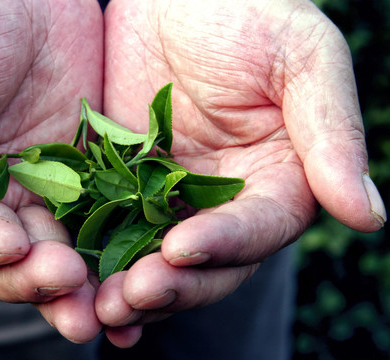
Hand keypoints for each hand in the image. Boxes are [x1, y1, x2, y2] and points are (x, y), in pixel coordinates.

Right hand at [0, 0, 103, 342]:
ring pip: (54, 253)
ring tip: (103, 304)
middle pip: (4, 261)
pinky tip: (135, 270)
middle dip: (32, 278)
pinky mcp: (88, 181)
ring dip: (75, 284)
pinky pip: (100, 222)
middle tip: (66, 283)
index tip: (8, 246)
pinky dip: (114, 251)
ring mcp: (41, 194)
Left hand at [96, 0, 386, 346]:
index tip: (183, 247)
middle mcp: (226, 200)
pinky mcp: (125, 185)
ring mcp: (171, 197)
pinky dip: (98, 260)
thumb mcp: (301, 58)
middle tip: (132, 296)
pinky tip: (77, 284)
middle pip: (206, 262)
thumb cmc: (246, 11)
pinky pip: (112, 229)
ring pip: (154, 258)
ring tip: (100, 306)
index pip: (259, 228)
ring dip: (130, 287)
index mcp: (277, 179)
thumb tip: (370, 216)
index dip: (226, 243)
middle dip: (172, 283)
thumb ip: (332, 134)